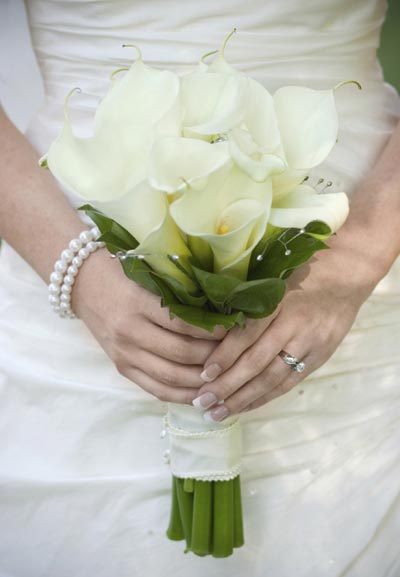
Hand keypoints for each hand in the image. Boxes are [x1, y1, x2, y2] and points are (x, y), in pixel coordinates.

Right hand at [73, 249, 224, 402]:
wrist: (82, 284)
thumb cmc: (122, 274)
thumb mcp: (148, 277)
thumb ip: (178, 294)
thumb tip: (220, 312)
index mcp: (138, 303)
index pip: (184, 324)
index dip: (213, 330)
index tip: (236, 328)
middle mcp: (130, 331)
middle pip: (181, 353)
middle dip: (213, 357)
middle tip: (235, 354)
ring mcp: (124, 353)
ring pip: (171, 377)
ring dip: (201, 381)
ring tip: (224, 376)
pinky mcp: (122, 368)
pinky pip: (156, 390)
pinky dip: (182, 395)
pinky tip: (201, 393)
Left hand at [192, 243, 379, 420]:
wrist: (344, 279)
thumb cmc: (298, 274)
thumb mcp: (271, 280)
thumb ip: (245, 303)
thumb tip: (207, 329)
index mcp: (278, 300)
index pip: (248, 333)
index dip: (225, 355)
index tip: (204, 374)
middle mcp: (294, 325)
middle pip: (258, 361)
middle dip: (228, 385)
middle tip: (203, 401)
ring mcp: (309, 344)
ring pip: (273, 378)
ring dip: (243, 398)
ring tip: (218, 413)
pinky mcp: (319, 358)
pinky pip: (288, 383)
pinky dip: (264, 397)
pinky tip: (244, 407)